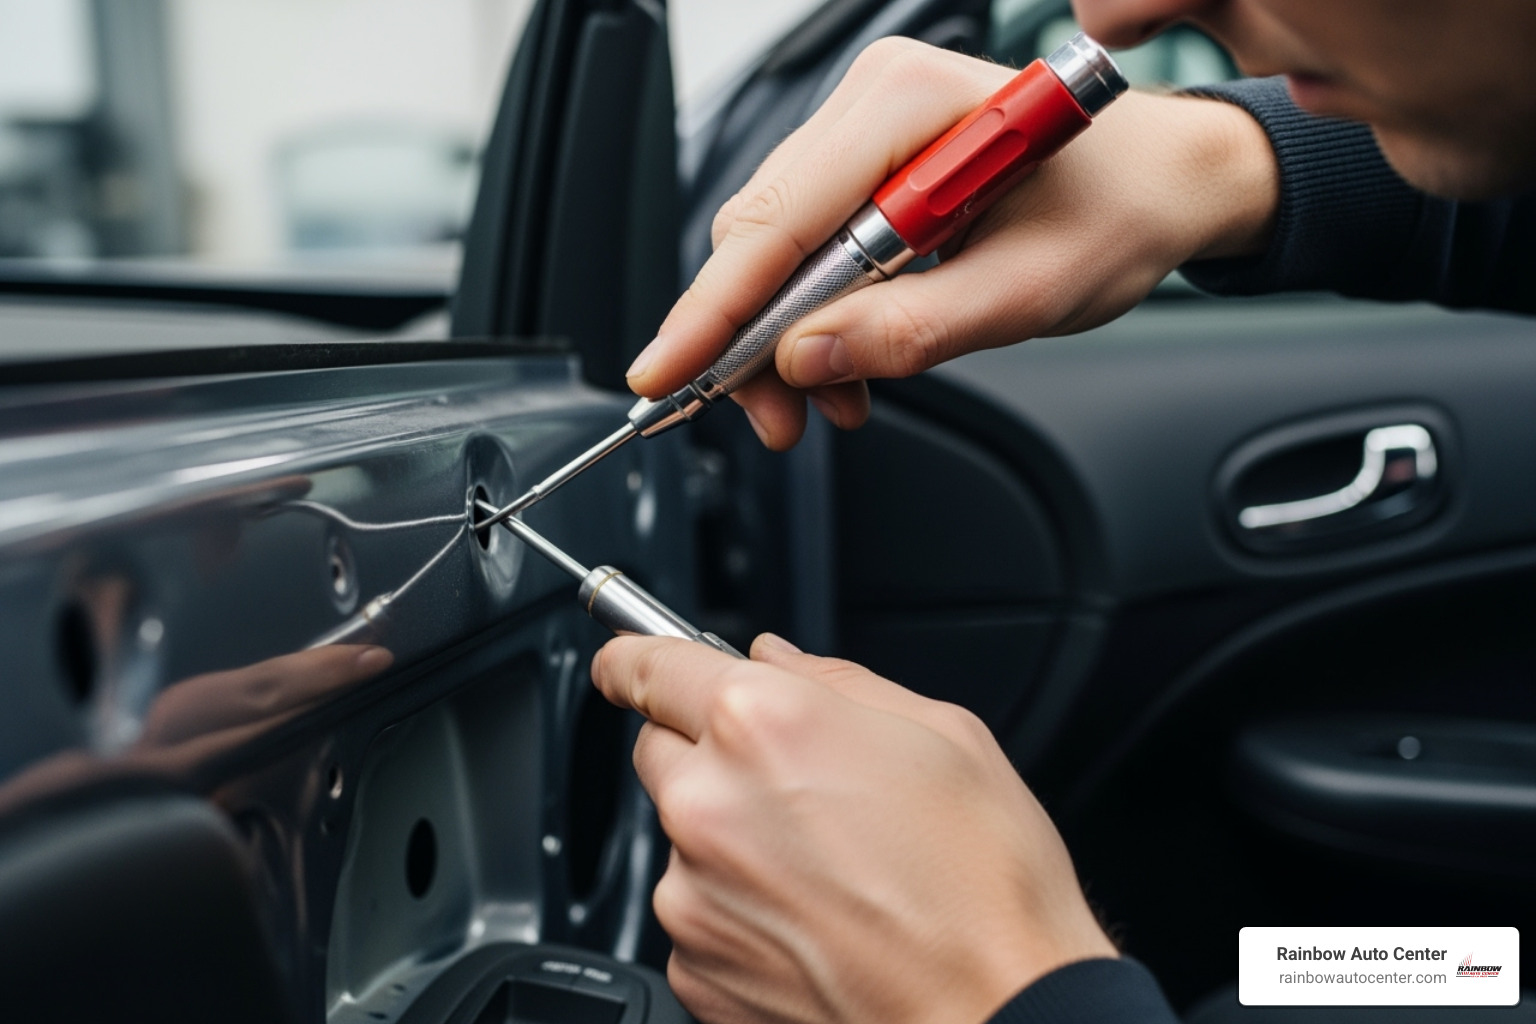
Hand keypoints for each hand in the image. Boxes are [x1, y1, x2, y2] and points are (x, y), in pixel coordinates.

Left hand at [590, 633, 1116, 1023]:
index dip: (632, 658)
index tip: (623, 663)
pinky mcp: (695, 968)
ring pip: (682, 837)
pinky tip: (814, 919)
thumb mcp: (941, 734)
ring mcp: (694, 895)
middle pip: (660, 751)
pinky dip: (737, 910)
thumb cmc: (987, 884)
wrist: (1000, 1011)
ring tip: (828, 867)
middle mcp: (709, 804)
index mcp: (763, 724)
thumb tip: (776, 658)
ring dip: (729, 837)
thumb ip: (835, 680)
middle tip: (793, 784)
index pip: (647, 666)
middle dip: (707, 753)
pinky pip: (697, 913)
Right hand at [625, 37, 1277, 449]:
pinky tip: (848, 362)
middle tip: (779, 422)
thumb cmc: (1119, 207)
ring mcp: (866, 130)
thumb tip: (808, 360)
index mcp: (906, 106)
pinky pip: (811, 247)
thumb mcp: (1027, 289)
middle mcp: (872, 102)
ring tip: (831, 406)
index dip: (712, 310)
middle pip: (761, 238)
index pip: (776, 222)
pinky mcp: (870, 164)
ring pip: (777, 251)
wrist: (1165, 179)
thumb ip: (914, 329)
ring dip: (789, 340)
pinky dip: (818, 317)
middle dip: (754, 342)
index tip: (665, 374)